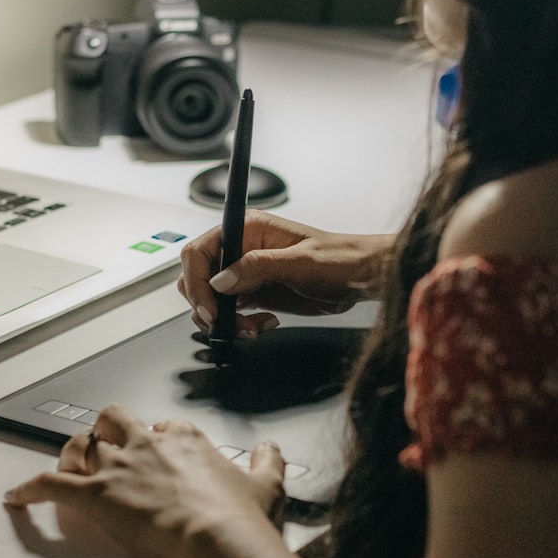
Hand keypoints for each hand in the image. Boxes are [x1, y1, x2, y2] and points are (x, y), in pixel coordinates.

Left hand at [4, 406, 285, 557]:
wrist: (217, 540)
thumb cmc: (238, 518)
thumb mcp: (267, 485)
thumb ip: (268, 462)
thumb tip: (270, 449)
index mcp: (186, 441)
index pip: (162, 425)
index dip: (156, 434)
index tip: (157, 444)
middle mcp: (148, 446)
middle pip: (115, 420)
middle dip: (108, 428)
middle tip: (106, 441)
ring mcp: (119, 468)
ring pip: (81, 445)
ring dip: (71, 453)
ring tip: (66, 462)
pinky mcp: (95, 496)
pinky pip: (50, 485)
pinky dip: (30, 489)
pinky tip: (17, 495)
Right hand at [178, 210, 393, 336]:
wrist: (360, 278)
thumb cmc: (338, 259)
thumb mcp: (299, 262)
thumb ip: (256, 268)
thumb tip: (220, 281)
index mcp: (247, 229)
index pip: (199, 251)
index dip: (196, 281)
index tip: (210, 308)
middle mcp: (241, 249)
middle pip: (198, 277)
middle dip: (207, 305)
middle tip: (227, 324)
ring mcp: (247, 273)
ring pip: (211, 299)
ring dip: (224, 320)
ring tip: (251, 329)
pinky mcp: (255, 294)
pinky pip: (231, 313)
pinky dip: (238, 326)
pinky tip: (262, 326)